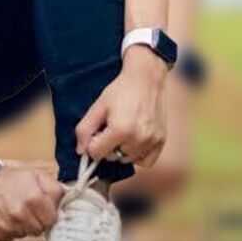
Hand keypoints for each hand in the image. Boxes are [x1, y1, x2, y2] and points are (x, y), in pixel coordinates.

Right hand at [0, 167, 65, 240]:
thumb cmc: (9, 177)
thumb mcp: (35, 175)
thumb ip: (54, 188)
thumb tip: (67, 201)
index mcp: (34, 199)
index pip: (52, 221)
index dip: (47, 214)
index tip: (41, 210)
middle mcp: (20, 214)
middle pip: (38, 230)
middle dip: (35, 221)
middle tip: (25, 208)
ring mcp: (7, 226)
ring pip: (23, 235)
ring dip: (21, 226)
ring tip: (12, 210)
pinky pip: (9, 238)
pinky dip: (7, 229)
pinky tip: (3, 216)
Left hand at [75, 45, 167, 167]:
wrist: (146, 79)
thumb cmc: (121, 90)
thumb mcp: (98, 106)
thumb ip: (85, 129)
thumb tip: (80, 151)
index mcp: (120, 130)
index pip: (96, 153)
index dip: (92, 142)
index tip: (98, 131)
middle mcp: (137, 139)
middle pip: (112, 157)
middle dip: (107, 145)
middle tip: (111, 126)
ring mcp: (151, 141)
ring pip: (127, 160)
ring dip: (122, 149)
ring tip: (124, 129)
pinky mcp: (161, 141)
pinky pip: (145, 162)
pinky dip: (138, 155)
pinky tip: (135, 139)